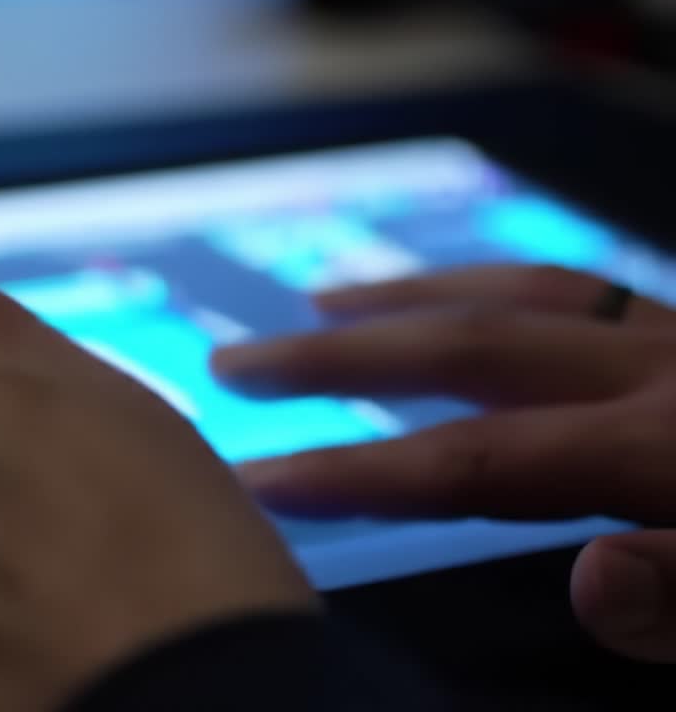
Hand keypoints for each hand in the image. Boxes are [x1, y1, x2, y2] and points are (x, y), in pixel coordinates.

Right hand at [212, 264, 675, 663]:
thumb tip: (592, 580)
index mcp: (672, 449)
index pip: (481, 462)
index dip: (361, 471)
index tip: (255, 478)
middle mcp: (663, 373)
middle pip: (472, 350)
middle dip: (339, 359)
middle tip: (235, 366)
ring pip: (525, 296)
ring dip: (410, 299)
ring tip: (323, 306)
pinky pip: (583, 289)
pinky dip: (503, 287)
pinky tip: (465, 297)